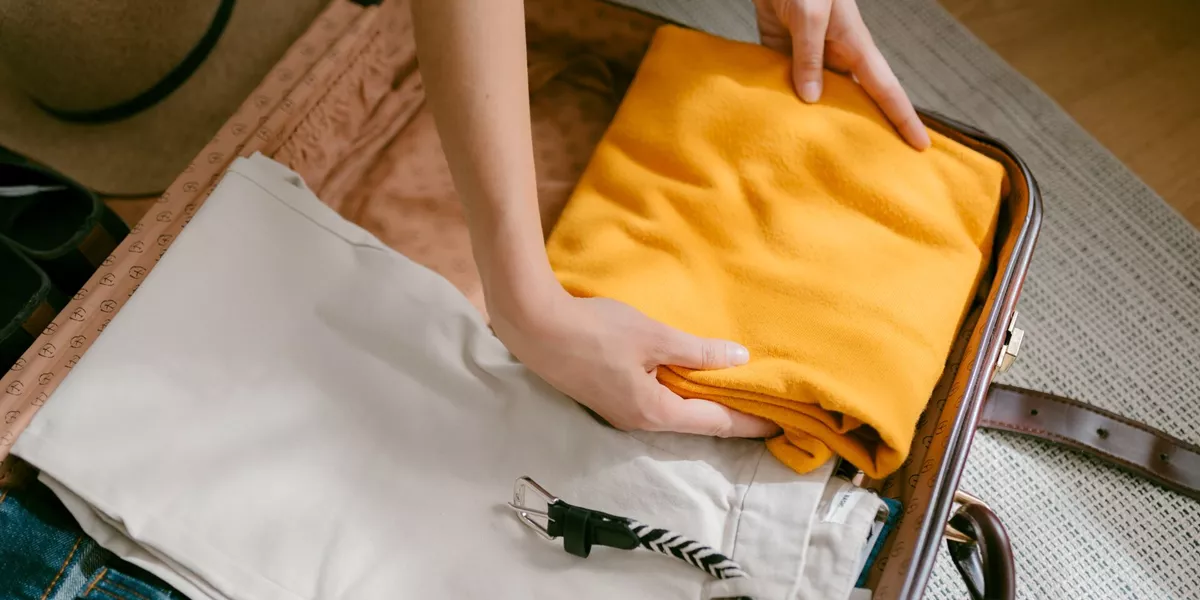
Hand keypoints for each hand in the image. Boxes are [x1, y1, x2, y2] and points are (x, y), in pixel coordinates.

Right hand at [492, 293, 780, 437]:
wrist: (534, 328)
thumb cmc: (596, 331)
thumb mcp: (653, 336)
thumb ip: (697, 351)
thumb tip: (740, 359)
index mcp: (656, 412)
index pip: (716, 422)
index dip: (751, 422)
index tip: (782, 425)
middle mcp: (640, 423)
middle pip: (697, 423)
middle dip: (731, 416)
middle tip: (765, 407)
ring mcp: (621, 413)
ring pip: (675, 412)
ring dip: (704, 403)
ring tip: (734, 392)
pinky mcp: (609, 398)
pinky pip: (656, 401)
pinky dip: (680, 393)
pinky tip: (689, 377)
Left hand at [752, 0, 930, 148]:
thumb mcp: (809, 15)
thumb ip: (809, 55)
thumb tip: (811, 99)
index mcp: (855, 47)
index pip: (887, 90)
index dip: (904, 119)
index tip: (922, 147)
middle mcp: (836, 56)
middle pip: (855, 102)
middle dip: (863, 132)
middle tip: (873, 171)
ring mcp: (809, 55)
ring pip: (817, 97)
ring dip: (816, 123)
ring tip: (819, 160)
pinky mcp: (780, 51)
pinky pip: (784, 84)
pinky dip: (782, 104)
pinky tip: (778, 128)